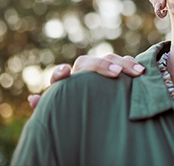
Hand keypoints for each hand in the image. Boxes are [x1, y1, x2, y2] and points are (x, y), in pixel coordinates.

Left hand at [27, 54, 145, 109]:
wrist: (92, 113)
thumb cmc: (75, 114)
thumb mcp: (61, 114)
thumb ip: (48, 106)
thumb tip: (31, 98)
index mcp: (66, 84)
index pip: (60, 76)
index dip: (61, 73)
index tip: (65, 72)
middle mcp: (82, 73)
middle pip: (90, 62)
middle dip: (103, 66)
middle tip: (117, 74)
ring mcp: (100, 70)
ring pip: (110, 59)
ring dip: (124, 63)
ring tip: (138, 72)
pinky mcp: (115, 70)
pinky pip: (124, 61)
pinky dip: (132, 63)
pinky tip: (142, 70)